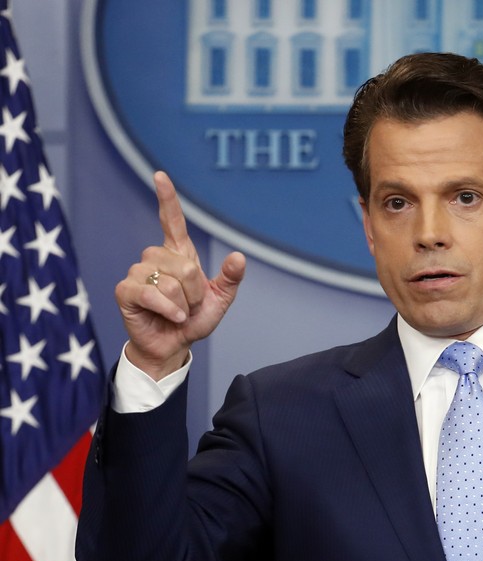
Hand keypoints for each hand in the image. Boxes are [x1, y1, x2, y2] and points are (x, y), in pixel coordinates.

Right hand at [115, 171, 245, 379]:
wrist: (175, 346)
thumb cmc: (194, 320)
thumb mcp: (220, 300)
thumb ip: (230, 279)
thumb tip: (240, 257)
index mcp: (179, 254)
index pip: (171, 220)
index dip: (167, 198)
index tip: (160, 175)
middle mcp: (155, 258)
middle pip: (184, 262)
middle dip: (194, 290)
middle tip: (189, 305)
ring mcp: (138, 273)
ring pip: (170, 280)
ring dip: (181, 302)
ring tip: (177, 312)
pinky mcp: (126, 291)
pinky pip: (150, 293)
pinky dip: (167, 308)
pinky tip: (171, 317)